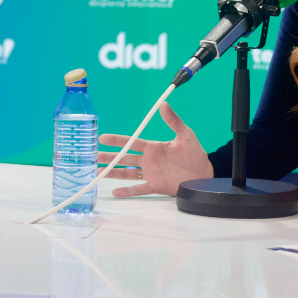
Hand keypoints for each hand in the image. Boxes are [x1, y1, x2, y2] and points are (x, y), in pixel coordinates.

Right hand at [97, 103, 212, 196]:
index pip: (131, 142)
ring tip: (97, 173)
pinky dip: (127, 191)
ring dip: (113, 173)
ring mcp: (150, 173)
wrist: (204, 174)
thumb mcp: (186, 135)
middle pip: (124, 158)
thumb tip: (163, 104)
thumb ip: (174, 121)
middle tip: (93, 156)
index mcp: (153, 147)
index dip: (117, 140)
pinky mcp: (155, 186)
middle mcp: (148, 160)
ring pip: (127, 173)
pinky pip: (138, 189)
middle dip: (109, 157)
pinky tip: (115, 192)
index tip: (103, 137)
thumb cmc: (195, 154)